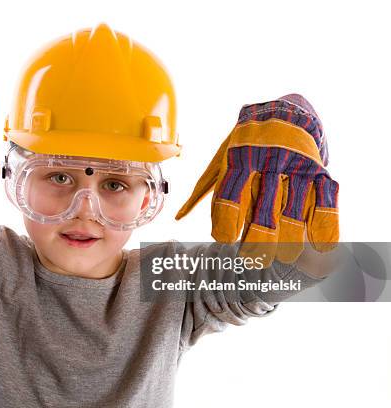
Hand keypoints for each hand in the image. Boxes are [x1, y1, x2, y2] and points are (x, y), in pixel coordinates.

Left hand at [175, 94, 338, 266]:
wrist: (283, 109)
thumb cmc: (244, 142)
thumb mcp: (220, 160)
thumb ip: (203, 190)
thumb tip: (179, 218)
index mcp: (238, 159)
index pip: (231, 192)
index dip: (228, 218)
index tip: (225, 240)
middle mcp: (267, 162)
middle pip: (264, 206)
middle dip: (260, 237)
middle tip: (255, 260)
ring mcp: (295, 166)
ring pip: (294, 207)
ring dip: (290, 236)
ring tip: (285, 257)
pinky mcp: (317, 169)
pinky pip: (324, 199)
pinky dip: (324, 223)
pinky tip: (320, 246)